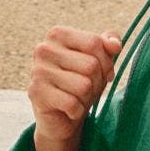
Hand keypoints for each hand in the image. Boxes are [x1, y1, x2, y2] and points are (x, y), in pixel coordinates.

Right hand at [26, 25, 120, 150]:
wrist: (62, 117)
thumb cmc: (82, 83)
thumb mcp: (99, 62)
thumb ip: (108, 45)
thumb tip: (114, 42)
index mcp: (57, 34)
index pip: (96, 43)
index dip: (107, 62)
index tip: (103, 73)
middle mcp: (42, 49)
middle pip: (91, 64)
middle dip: (97, 82)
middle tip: (88, 90)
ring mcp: (36, 72)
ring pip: (84, 84)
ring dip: (87, 98)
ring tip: (77, 99)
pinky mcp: (35, 95)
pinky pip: (73, 103)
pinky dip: (78, 112)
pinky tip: (68, 111)